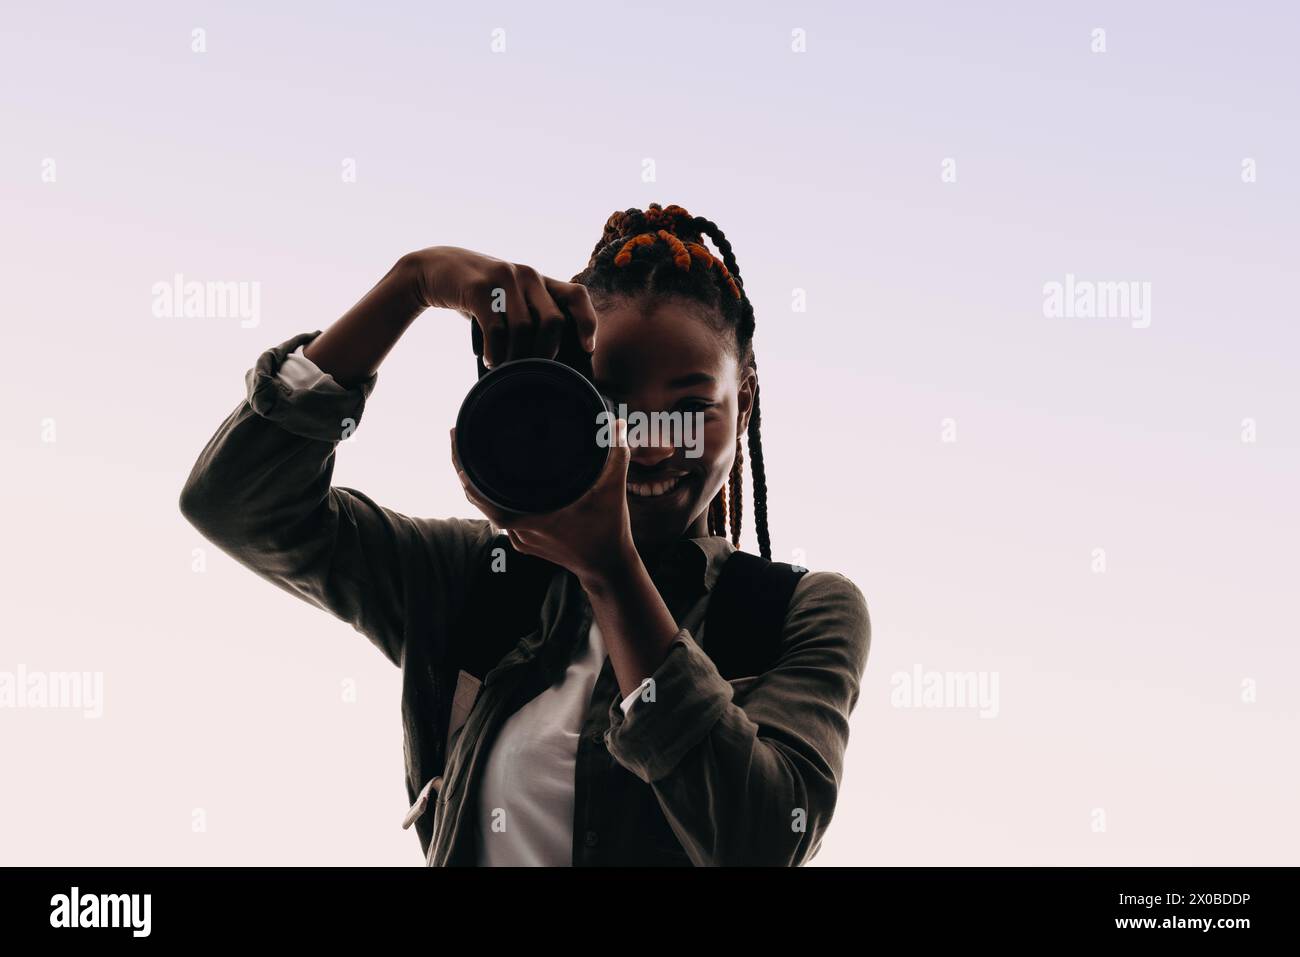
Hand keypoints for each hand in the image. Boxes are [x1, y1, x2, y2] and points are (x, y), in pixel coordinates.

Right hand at [404, 246, 597, 365]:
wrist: (435, 270)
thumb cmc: (479, 295)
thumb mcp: (509, 299)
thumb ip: (530, 317)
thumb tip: (550, 362)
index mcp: (540, 281)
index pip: (577, 296)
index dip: (587, 322)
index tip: (587, 349)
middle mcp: (528, 276)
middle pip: (553, 320)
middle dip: (546, 352)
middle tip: (533, 371)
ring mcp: (504, 278)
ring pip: (524, 328)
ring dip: (516, 356)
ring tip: (504, 367)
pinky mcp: (479, 287)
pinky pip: (496, 328)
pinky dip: (494, 351)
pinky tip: (489, 360)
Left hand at [451, 420, 635, 586]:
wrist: (606, 567)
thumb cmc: (608, 530)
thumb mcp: (613, 490)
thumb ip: (615, 455)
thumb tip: (615, 424)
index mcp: (532, 516)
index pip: (481, 492)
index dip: (465, 466)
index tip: (457, 438)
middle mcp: (519, 529)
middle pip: (476, 497)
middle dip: (463, 466)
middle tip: (457, 436)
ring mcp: (519, 538)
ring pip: (487, 508)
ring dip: (477, 483)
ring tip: (470, 453)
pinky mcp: (524, 542)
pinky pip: (500, 516)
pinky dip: (493, 498)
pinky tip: (493, 482)